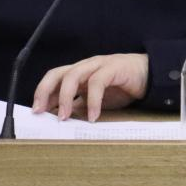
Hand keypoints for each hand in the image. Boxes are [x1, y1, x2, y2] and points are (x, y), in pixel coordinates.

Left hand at [31, 53, 148, 121]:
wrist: (150, 75)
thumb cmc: (122, 87)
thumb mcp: (96, 101)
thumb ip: (80, 107)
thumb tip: (62, 120)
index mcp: (78, 74)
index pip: (53, 80)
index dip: (42, 94)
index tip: (35, 112)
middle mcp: (85, 67)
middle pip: (57, 74)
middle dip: (45, 92)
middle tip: (41, 112)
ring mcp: (98, 65)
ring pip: (73, 76)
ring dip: (65, 98)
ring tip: (64, 118)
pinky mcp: (113, 68)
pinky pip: (97, 83)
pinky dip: (92, 101)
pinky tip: (93, 116)